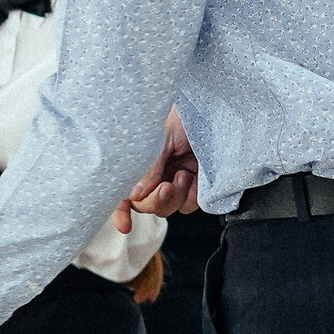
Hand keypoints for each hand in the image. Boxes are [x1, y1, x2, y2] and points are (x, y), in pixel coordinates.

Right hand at [113, 107, 199, 232]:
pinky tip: (193, 179)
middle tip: (166, 186)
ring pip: (168, 208)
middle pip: (146, 205)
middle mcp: (153, 174)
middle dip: (156, 201)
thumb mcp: (161, 138)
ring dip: (176, 197)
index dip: (119, 211)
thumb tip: (134, 195)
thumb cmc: (182, 114)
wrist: (213, 107)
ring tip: (184, 174)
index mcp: (137, 162)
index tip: (125, 225)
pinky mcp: (194, 183)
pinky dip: (191, 196)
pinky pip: (188, 204)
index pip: (121, 192)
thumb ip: (149, 167)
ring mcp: (173, 179)